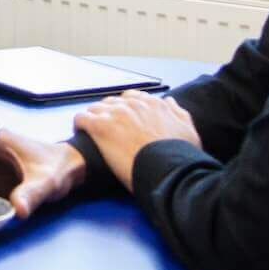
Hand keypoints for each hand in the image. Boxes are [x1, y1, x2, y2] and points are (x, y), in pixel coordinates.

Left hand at [73, 92, 200, 191]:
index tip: (123, 122)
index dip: (125, 110)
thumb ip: (179, 113)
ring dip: (93, 118)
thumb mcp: (189, 131)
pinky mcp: (101, 127)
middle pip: (111, 102)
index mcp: (153, 104)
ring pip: (95, 108)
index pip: (132, 98)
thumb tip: (169, 101)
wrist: (168, 171)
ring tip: (91, 133)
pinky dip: (79, 125)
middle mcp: (133, 105)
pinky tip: (81, 133)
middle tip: (106, 130)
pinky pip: (81, 118)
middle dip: (108, 114)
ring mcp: (116, 114)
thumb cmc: (179, 156)